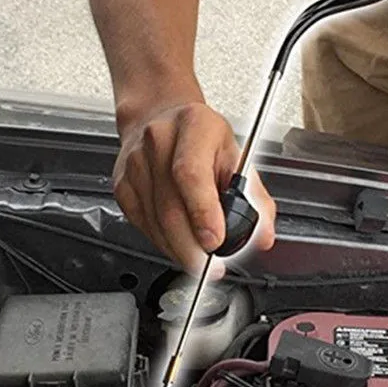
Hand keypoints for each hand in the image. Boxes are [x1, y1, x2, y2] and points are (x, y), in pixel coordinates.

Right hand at [113, 101, 275, 273]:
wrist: (164, 119)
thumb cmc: (204, 140)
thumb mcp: (238, 158)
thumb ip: (256, 199)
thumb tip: (264, 236)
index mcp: (195, 127)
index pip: (191, 174)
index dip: (203, 213)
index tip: (215, 241)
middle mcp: (159, 140)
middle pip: (170, 206)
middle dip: (191, 247)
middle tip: (210, 267)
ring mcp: (135, 162)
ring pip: (154, 221)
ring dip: (178, 250)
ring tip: (199, 261)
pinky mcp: (123, 184)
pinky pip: (142, 224)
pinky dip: (163, 243)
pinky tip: (179, 246)